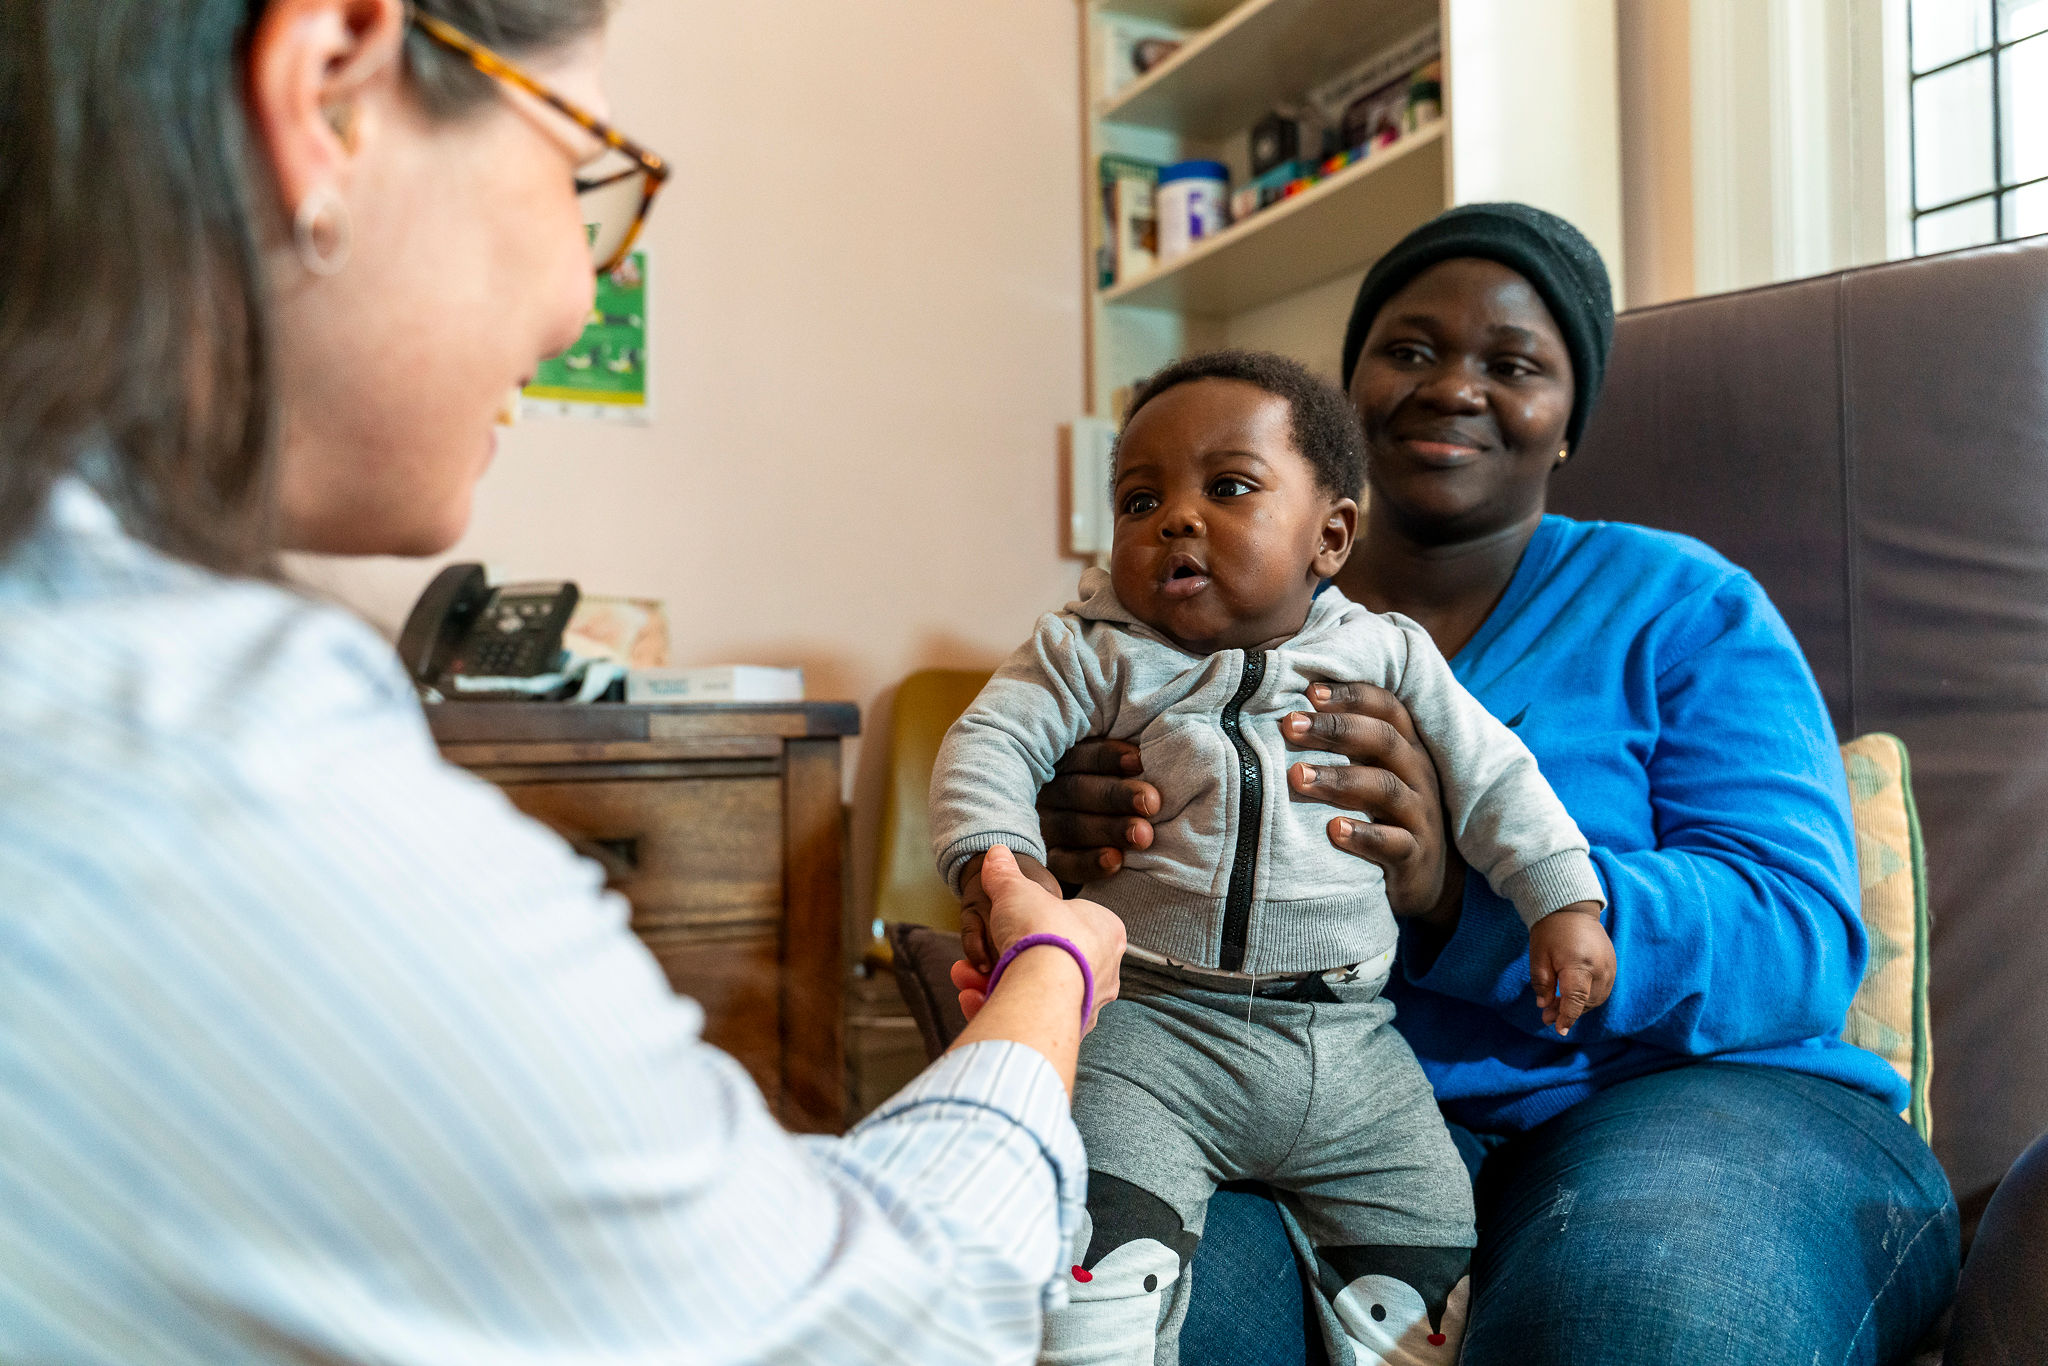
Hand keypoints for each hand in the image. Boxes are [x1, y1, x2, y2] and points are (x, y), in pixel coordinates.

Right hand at [951, 847, 1123, 1030]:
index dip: (1026, 922)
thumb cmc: (1042, 930)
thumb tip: (996, 853)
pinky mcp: (1067, 1031)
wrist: (1042, 983)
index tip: (999, 926)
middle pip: (1045, 961)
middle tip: (972, 962)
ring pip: (1035, 992)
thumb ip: (1005, 874)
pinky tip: (972, 1002)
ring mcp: (1087, 1004)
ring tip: (964, 981)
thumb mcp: (1016, 889)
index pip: (1066, 923)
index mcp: (1106, 931)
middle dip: (1000, 961)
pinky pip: (1031, 1017)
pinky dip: (999, 1008)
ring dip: (993, 986)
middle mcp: (1105, 971)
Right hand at [1035, 738, 1160, 884]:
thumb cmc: (1127, 797)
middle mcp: (1047, 792)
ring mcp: (1044, 827)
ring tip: (1143, 835)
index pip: (1080, 754)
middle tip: (1151, 803)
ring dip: (1110, 829)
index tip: (1139, 762)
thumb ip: (1132, 761)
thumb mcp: (1123, 772)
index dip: (1108, 757)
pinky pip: (1064, 863)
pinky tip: (1116, 861)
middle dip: (1116, 795)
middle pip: (1075, 789)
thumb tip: (1158, 746)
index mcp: (1063, 761)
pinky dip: (1090, 863)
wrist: (1110, 849)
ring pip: (1071, 826)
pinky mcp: (1048, 861)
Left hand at [1280, 682, 1464, 926]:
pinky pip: (1395, 843)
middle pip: (1383, 740)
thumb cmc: (1382, 815)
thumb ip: (1342, 744)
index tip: (1310, 692)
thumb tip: (1285, 712)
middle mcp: (1418, 775)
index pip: (1387, 708)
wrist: (1422, 880)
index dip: (1352, 695)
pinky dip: (1364, 836)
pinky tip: (1333, 830)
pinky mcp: (1416, 856)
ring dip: (1339, 779)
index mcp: (1406, 747)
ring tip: (1297, 776)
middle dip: (1336, 729)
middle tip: (1290, 726)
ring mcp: (1421, 816)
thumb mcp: (1370, 773)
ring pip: (1385, 789)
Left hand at [1528, 903, 1615, 1035]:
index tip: (1559, 1030)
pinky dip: (1588, 997)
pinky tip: (1572, 997)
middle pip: (1587, 1002)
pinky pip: (1602, 989)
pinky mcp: (1612, 965)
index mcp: (1580, 965)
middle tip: (1548, 1017)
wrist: (1572, 909)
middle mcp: (1600, 969)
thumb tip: (1545, 1006)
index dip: (1567, 1017)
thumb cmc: (1551, 931)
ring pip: (1596, 998)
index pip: (1576, 1000)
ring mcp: (1610, 967)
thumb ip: (1543, 984)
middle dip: (1569, 1012)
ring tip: (1557, 1007)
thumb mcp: (1539, 956)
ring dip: (1579, 1006)